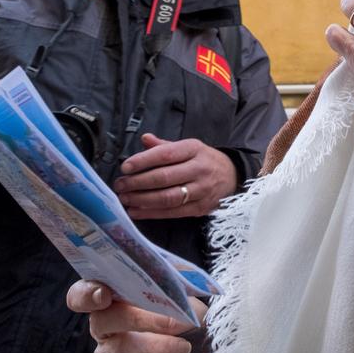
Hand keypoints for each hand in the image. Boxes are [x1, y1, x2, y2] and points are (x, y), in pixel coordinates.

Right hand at [66, 280, 206, 352]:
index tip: (105, 294)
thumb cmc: (178, 307)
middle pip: (103, 320)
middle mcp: (102, 324)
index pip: (80, 295)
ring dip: (157, 346)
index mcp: (108, 296)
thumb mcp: (175, 287)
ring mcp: (109, 351)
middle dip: (141, 319)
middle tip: (174, 322)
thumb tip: (179, 280)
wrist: (191, 337)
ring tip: (183, 346)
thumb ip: (171, 278)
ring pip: (121, 349)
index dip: (87, 294)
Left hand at [113, 134, 237, 218]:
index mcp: (194, 150)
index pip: (166, 154)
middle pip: (164, 177)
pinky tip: (136, 211)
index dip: (143, 161)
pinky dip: (151, 213)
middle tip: (120, 185)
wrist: (233, 176)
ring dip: (142, 200)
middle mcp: (199, 169)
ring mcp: (201, 191)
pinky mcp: (200, 208)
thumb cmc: (204, 160)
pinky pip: (172, 212)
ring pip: (167, 197)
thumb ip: (165, 145)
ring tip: (125, 198)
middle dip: (138, 182)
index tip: (125, 167)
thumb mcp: (189, 147)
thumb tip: (144, 139)